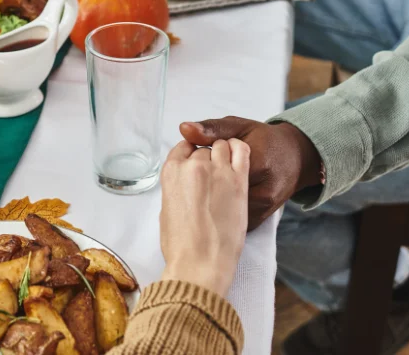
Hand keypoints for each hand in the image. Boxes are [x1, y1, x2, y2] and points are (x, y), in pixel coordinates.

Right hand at [159, 139, 249, 296]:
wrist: (201, 262)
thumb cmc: (181, 244)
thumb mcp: (166, 211)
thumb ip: (175, 189)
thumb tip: (183, 186)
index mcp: (171, 172)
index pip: (182, 148)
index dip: (189, 154)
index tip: (194, 162)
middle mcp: (193, 165)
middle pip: (203, 149)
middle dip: (207, 158)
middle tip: (211, 176)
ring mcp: (217, 170)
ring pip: (221, 146)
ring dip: (223, 153)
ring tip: (226, 170)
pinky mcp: (239, 179)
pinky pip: (241, 150)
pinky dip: (239, 148)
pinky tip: (239, 154)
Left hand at [179, 117, 322, 230]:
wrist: (294, 159)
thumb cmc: (264, 140)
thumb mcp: (239, 127)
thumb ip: (212, 129)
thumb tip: (184, 128)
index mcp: (258, 162)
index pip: (214, 168)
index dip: (200, 162)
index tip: (199, 156)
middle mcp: (264, 189)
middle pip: (217, 190)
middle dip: (204, 182)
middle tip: (203, 173)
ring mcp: (262, 207)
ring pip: (222, 207)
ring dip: (210, 198)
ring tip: (210, 185)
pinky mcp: (260, 218)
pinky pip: (231, 219)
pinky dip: (219, 209)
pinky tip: (216, 199)